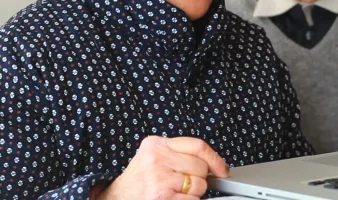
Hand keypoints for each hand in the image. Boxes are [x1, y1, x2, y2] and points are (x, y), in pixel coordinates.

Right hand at [93, 135, 229, 199]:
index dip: (214, 158)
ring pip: (199, 185)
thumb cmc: (138, 180)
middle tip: (185, 183)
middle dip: (199, 179)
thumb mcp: (152, 157)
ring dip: (193, 193)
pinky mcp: (161, 197)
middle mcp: (156, 158)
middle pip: (200, 167)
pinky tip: (173, 199)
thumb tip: (211, 162)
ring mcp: (159, 178)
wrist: (115, 198)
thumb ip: (176, 153)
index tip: (222, 168)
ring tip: (176, 192)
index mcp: (156, 144)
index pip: (197, 145)